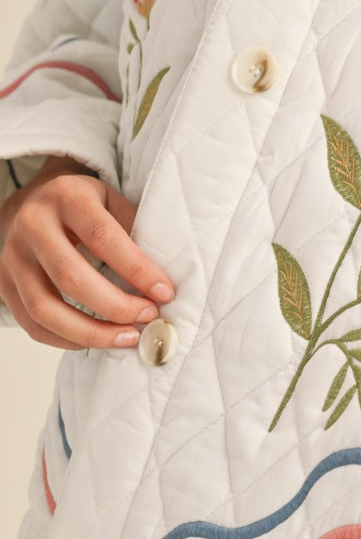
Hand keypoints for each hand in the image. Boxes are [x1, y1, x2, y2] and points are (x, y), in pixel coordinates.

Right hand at [0, 156, 175, 349]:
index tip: (166, 293)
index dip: (137, 270)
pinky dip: (68, 340)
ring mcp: (12, 257)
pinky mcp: (4, 285)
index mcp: (66, 198)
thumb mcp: (112, 201)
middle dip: (116, 306)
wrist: (31, 203)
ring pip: (46, 309)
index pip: (104, 238)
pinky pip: (34, 325)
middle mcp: (32, 226)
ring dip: (92, 333)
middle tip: (148, 317)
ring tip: (129, 337)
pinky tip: (99, 340)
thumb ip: (136, 232)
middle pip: (71, 278)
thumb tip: (164, 283)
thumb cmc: (82, 206)